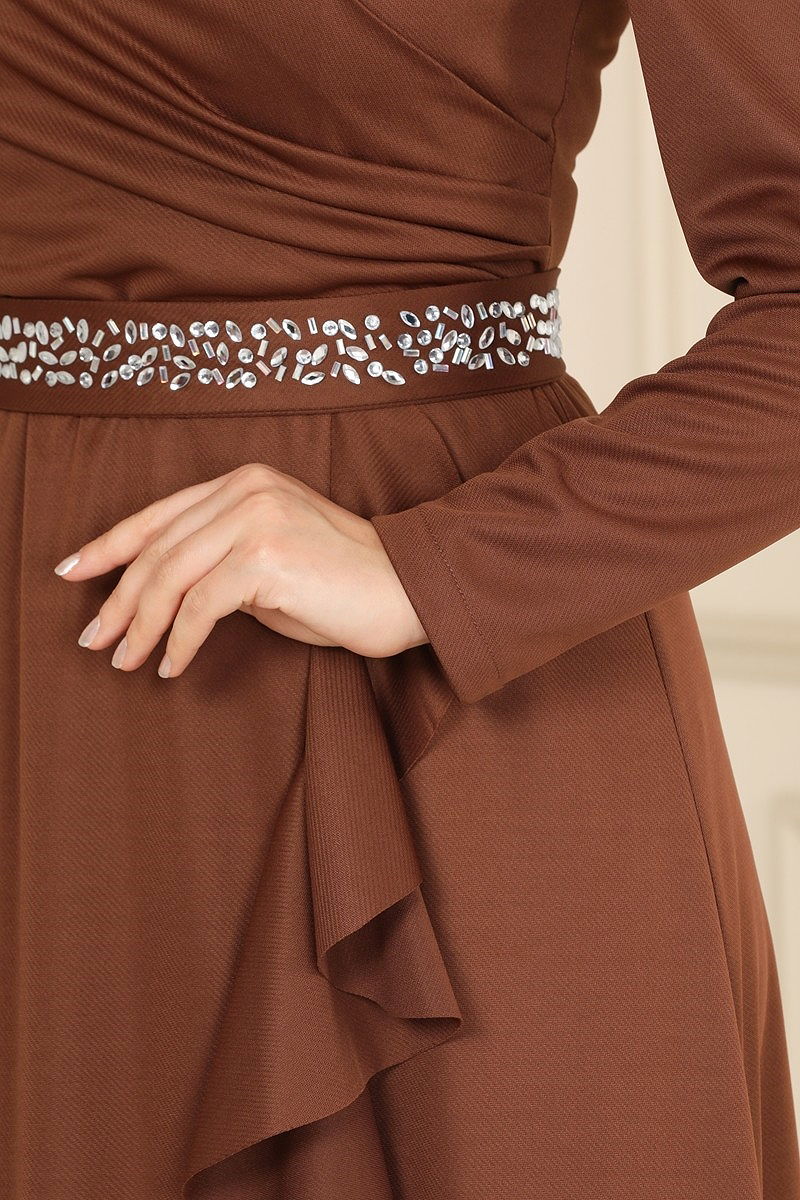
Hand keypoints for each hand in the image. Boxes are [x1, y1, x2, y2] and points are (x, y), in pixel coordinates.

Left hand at [53, 462, 428, 677]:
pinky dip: (181, 642)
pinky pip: (201, 607)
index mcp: (244, 481)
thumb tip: (169, 598)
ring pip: (170, 577)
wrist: (410, 590)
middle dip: (118, 600)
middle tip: (94, 639)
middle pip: (156, 549)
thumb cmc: (344, 585)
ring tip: (125, 661)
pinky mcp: (266, 557)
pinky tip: (172, 666)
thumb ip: (221, 564)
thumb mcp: (271, 564)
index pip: (159, 515)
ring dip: (141, 626)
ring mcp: (256, 518)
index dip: (108, 544)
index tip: (71, 572)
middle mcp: (246, 490)